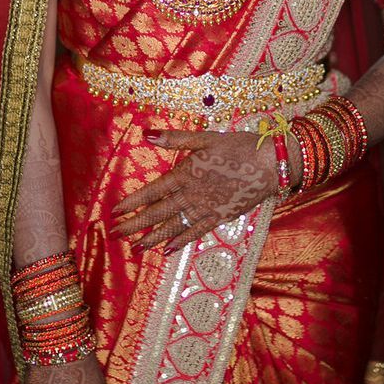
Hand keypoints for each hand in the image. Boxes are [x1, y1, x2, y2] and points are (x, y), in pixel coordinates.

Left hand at [110, 128, 279, 254]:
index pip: (153, 191)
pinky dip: (180, 241)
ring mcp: (205, 208)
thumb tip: (146, 134)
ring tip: (136, 247)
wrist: (269, 164)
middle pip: (158, 212)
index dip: (133, 202)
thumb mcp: (205, 137)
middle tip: (116, 234)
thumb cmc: (238, 146)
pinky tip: (167, 250)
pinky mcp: (219, 217)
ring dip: (153, 237)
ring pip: (174, 226)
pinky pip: (195, 232)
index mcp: (186, 173)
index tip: (115, 212)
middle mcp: (192, 194)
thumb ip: (175, 139)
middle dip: (135, 224)